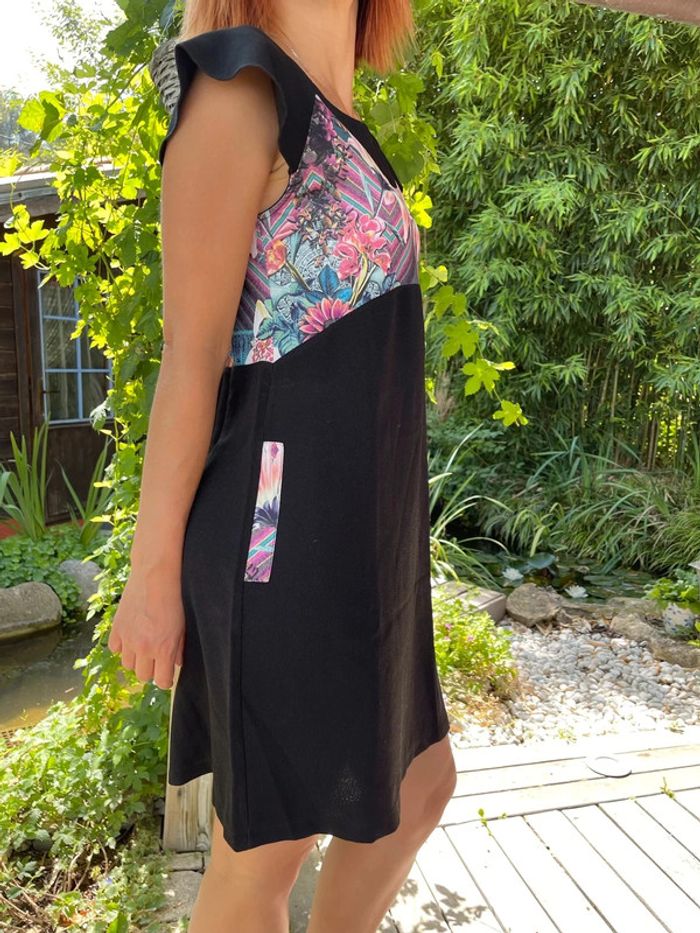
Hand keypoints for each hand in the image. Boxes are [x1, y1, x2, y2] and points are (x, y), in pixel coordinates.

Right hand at [108, 567, 184, 689]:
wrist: (156, 576)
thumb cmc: (174, 600)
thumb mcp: (183, 627)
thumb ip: (179, 648)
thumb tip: (176, 664)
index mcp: (163, 649)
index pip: (162, 682)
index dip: (166, 679)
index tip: (167, 674)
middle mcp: (144, 648)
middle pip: (143, 676)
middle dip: (151, 670)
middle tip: (156, 658)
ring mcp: (128, 639)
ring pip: (127, 665)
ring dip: (136, 659)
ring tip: (143, 646)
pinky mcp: (117, 628)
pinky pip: (115, 649)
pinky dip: (122, 646)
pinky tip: (131, 636)